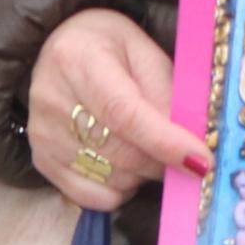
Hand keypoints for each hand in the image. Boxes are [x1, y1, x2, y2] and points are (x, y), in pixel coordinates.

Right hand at [26, 6, 204, 212]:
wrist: (62, 47)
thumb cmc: (109, 47)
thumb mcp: (145, 52)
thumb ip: (167, 93)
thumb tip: (190, 145)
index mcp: (78, 60)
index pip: (123, 113)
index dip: (165, 141)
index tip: (201, 161)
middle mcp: (52, 98)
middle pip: (121, 152)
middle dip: (163, 161)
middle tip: (182, 152)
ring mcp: (44, 134)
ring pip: (112, 178)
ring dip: (143, 173)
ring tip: (146, 146)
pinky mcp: (43, 160)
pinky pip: (93, 197)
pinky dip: (121, 189)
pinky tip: (125, 164)